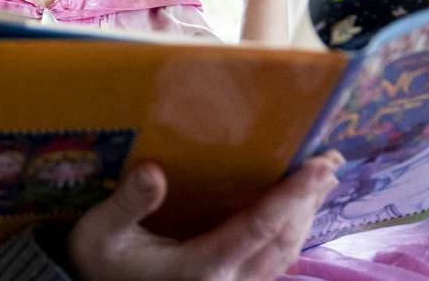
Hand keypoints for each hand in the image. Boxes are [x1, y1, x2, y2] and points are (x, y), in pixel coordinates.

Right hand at [67, 152, 342, 280]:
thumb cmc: (98, 264)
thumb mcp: (101, 234)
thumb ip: (128, 204)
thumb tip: (154, 172)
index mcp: (199, 268)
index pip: (257, 227)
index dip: (290, 197)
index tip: (317, 168)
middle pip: (283, 239)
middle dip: (309, 199)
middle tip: (330, 160)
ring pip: (284, 253)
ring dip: (305, 215)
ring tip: (322, 180)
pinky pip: (274, 261)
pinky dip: (290, 232)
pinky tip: (295, 212)